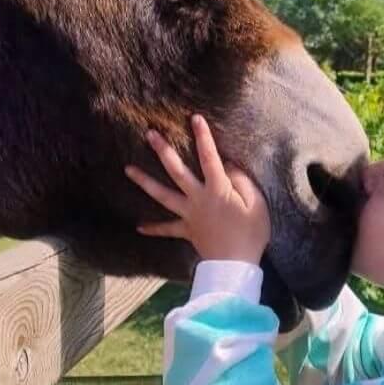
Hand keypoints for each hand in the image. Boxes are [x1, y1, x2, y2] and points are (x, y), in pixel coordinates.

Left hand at [123, 115, 271, 265]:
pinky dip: (154, 228)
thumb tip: (228, 165)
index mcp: (218, 189)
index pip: (209, 158)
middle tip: (149, 134)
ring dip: (145, 181)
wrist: (235, 266)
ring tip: (127, 169)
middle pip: (177, 171)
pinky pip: (167, 229)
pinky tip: (138, 226)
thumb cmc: (251, 234)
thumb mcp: (256, 204)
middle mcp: (198, 199)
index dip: (203, 137)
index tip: (194, 118)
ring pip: (163, 195)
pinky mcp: (187, 230)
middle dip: (163, 151)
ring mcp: (189, 214)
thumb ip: (242, 181)